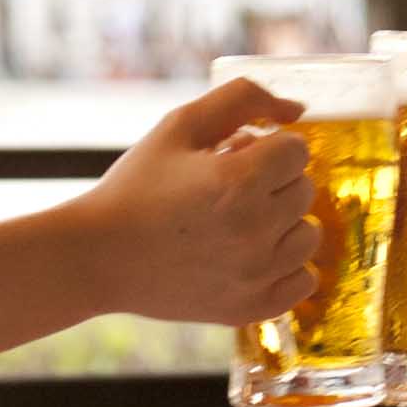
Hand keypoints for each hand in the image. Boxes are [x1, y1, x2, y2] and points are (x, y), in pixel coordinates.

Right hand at [87, 76, 317, 327]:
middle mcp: (254, 230)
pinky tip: (249, 256)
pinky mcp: (251, 308)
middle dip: (272, 182)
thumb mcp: (180, 124)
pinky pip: (303, 282)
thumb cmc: (138, 185)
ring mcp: (255, 275)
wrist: (98, 256)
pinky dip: (284, 267)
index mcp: (238, 180)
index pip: (297, 150)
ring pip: (308, 235)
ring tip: (238, 222)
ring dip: (283, 223)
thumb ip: (243, 98)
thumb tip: (297, 111)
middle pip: (304, 189)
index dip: (266, 147)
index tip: (233, 157)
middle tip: (226, 189)